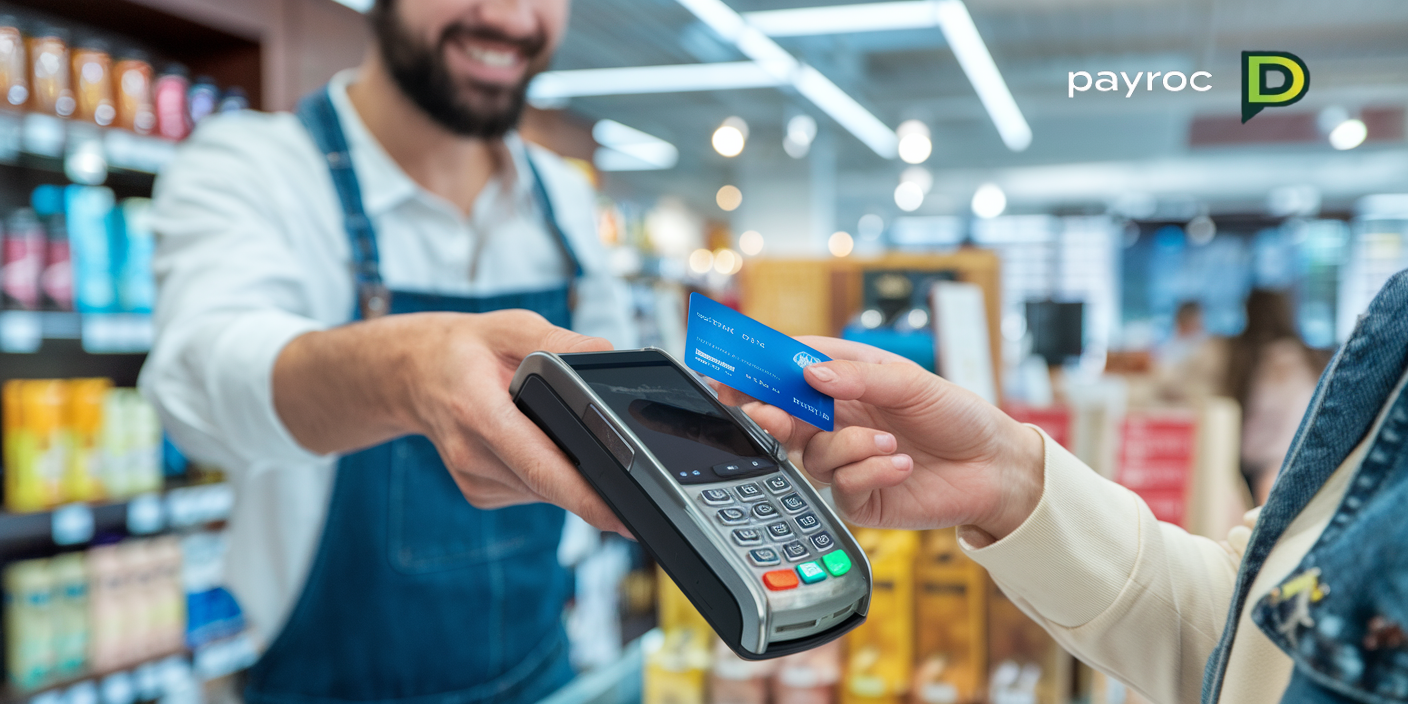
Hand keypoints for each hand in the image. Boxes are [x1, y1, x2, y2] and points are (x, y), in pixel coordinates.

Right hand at [275, 309, 626, 534]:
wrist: (414, 375)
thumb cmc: (468, 350)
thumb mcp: (512, 328)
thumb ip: (559, 342)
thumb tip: (606, 353)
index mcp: (479, 412)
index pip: (539, 465)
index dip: (584, 495)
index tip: (621, 515)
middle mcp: (473, 455)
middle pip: (550, 484)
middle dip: (593, 482)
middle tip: (631, 475)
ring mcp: (475, 481)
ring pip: (546, 490)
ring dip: (567, 469)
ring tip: (554, 426)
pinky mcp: (481, 493)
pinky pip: (534, 490)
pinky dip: (548, 471)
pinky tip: (535, 440)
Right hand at [718, 337, 1042, 540]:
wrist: (994, 468)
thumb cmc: (957, 415)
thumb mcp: (911, 381)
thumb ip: (858, 375)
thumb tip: (809, 373)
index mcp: (844, 383)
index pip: (788, 372)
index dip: (757, 371)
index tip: (730, 372)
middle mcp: (837, 421)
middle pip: (782, 418)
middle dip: (772, 416)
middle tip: (771, 415)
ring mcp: (846, 460)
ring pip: (812, 455)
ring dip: (848, 447)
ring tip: (890, 443)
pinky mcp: (859, 496)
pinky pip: (842, 487)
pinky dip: (870, 472)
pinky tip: (901, 465)